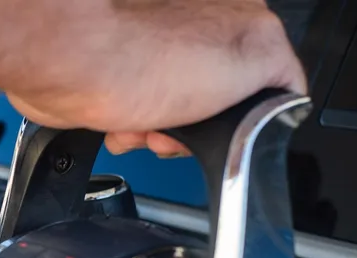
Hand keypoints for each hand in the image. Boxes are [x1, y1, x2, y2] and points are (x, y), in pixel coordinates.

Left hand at [5, 0, 305, 157]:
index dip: (250, 118)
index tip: (229, 129)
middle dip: (196, 132)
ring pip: (175, 119)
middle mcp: (196, 34)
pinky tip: (122, 125)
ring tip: (143, 125)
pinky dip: (129, 131)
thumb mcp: (253, 61)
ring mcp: (155, 56)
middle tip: (177, 130)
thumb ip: (283, 76)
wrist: (69, 66)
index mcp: (239, 22)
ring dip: (158, 135)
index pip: (267, 83)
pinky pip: (137, 120)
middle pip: (217, 107)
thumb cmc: (140, 58)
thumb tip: (288, 97)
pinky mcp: (120, 77)